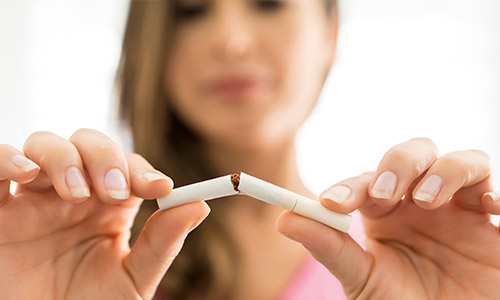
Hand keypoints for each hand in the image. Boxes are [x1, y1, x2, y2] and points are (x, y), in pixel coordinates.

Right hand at [0, 129, 209, 299]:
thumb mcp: (132, 280)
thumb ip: (162, 243)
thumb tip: (199, 205)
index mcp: (109, 206)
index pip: (128, 166)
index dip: (143, 170)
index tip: (160, 188)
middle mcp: (73, 194)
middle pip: (89, 144)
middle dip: (106, 158)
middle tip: (114, 192)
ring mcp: (33, 198)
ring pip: (46, 145)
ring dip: (65, 158)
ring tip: (76, 194)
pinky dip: (7, 159)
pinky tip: (25, 173)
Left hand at [277, 138, 499, 299]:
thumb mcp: (362, 280)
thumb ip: (329, 247)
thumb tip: (284, 219)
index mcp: (386, 211)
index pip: (366, 182)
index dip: (349, 186)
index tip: (332, 202)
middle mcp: (423, 202)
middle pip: (414, 154)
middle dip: (397, 165)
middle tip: (384, 194)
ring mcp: (463, 208)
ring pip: (461, 161)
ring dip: (443, 172)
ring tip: (425, 200)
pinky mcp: (496, 225)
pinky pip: (499, 190)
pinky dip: (493, 190)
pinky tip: (487, 206)